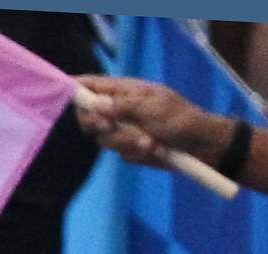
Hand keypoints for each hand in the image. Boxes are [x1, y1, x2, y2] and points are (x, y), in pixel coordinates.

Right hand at [67, 68, 243, 172]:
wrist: (200, 144)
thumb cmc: (180, 118)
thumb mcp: (152, 107)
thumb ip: (122, 106)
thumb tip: (95, 104)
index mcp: (125, 91)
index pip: (92, 86)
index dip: (76, 89)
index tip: (66, 95)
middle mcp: (120, 109)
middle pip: (90, 117)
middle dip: (100, 125)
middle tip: (111, 127)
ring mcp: (124, 129)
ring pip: (104, 139)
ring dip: (127, 142)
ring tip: (151, 142)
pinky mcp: (130, 148)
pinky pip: (120, 154)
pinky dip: (136, 153)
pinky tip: (155, 149)